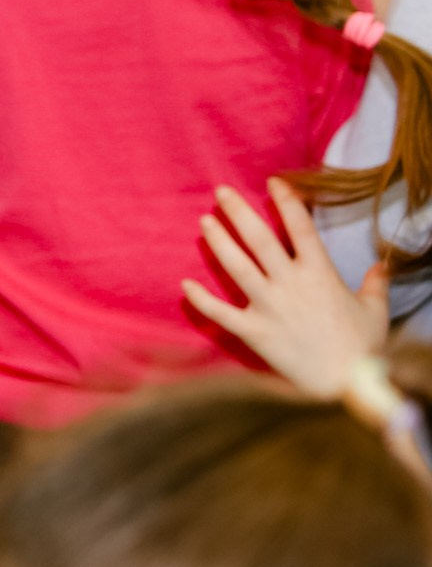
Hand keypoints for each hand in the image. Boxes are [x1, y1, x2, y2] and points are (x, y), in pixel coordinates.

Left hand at [184, 178, 390, 397]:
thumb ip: (375, 284)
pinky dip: (200, 300)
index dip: (287, 202)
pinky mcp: (254, 332)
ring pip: (237, 267)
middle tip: (221, 192)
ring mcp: (269, 307)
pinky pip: (221, 313)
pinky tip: (184, 285)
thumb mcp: (375, 310)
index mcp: (321, 274)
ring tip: (204, 221)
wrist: (348, 385)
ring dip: (218, 242)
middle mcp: (291, 285)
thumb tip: (382, 265)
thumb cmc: (363, 348)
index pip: (301, 228)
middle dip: (238, 212)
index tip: (273, 181)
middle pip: (259, 240)